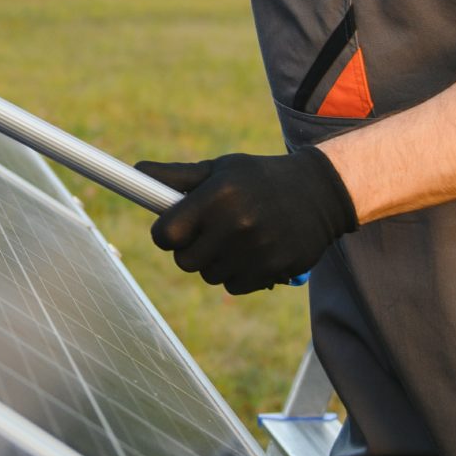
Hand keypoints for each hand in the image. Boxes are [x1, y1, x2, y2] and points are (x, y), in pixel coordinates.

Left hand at [140, 148, 358, 294]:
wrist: (320, 192)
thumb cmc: (259, 178)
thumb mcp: (220, 170)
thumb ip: (176, 177)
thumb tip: (136, 172)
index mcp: (217, 196)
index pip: (166, 235)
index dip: (165, 235)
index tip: (172, 230)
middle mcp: (236, 224)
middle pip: (184, 261)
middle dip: (189, 249)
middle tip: (206, 232)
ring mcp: (256, 251)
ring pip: (209, 275)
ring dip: (215, 261)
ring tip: (235, 237)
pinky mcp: (273, 270)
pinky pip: (233, 286)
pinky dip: (237, 274)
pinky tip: (252, 251)